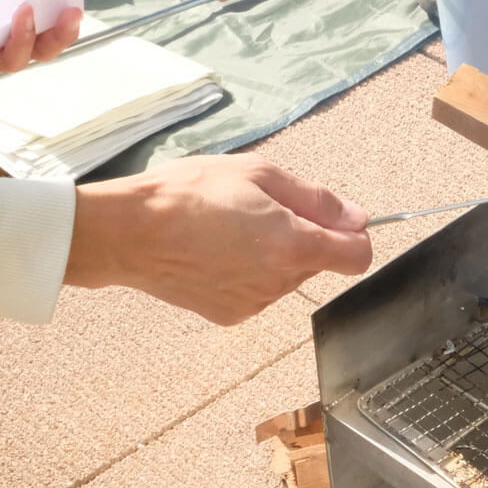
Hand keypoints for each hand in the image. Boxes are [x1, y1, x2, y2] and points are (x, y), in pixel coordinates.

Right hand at [65, 155, 372, 325]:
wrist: (129, 230)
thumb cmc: (188, 194)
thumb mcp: (260, 174)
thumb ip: (318, 199)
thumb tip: (357, 217)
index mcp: (294, 246)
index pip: (358, 256)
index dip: (355, 234)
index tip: (338, 220)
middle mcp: (279, 282)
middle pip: (319, 261)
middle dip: (304, 235)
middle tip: (260, 207)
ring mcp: (254, 302)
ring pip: (287, 275)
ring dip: (274, 252)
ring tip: (231, 226)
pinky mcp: (230, 314)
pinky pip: (258, 289)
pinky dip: (248, 271)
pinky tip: (216, 249)